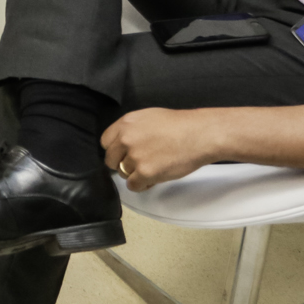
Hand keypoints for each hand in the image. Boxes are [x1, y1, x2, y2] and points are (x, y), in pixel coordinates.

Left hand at [100, 108, 224, 191]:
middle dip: (123, 164)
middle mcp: (126, 139)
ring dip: (135, 174)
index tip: (123, 153)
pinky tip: (154, 178)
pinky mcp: (145, 173)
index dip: (115, 150)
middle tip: (139, 164)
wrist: (199, 134)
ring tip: (153, 168)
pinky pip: (133, 186)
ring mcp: (134, 156)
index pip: (105, 142)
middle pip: (111, 160)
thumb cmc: (179, 125)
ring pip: (123, 174)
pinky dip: (143, 185)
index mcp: (126, 123)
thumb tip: (122, 142)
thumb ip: (131, 129)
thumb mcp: (149, 117)